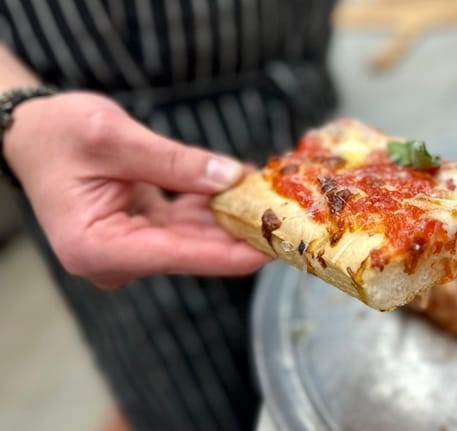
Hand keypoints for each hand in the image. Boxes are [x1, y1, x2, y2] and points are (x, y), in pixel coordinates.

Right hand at [3, 91, 271, 286]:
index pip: (179, 255)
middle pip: (193, 251)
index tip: (273, 250)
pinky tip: (245, 192)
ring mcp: (129, 249)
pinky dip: (213, 208)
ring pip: (195, 239)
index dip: (230, 253)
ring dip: (232, 220)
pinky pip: (187, 226)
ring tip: (275, 203)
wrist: (30, 134)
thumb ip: (175, 162)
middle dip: (240, 234)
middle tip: (288, 221)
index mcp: (97, 247)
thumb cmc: (57, 134)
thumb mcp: (114, 138)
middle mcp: (114, 259)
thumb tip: (232, 177)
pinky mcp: (141, 235)